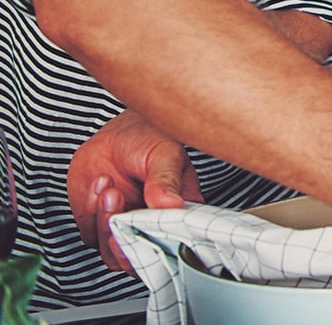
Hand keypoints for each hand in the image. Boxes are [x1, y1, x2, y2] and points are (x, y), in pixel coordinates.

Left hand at [66, 109, 202, 272]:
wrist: (118, 132)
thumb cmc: (151, 139)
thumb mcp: (165, 155)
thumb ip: (165, 181)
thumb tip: (170, 204)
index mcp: (180, 215)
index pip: (174, 248)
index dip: (158, 249)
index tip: (142, 232)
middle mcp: (153, 228)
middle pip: (138, 260)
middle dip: (123, 241)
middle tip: (119, 211)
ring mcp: (125, 229)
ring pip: (111, 254)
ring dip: (105, 224)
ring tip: (109, 188)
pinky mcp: (98, 224)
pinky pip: (90, 234)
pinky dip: (90, 212)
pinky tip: (101, 183)